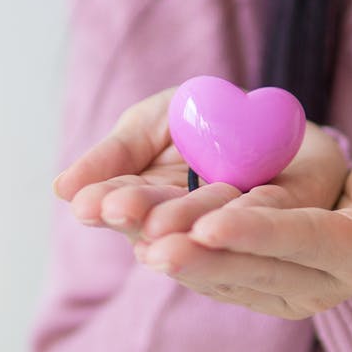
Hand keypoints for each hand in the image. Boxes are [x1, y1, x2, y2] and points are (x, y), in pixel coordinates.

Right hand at [53, 86, 348, 241]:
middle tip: (118, 210)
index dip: (107, 205)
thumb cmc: (205, 122)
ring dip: (186, 227)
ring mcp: (239, 229)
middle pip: (164, 225)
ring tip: (161, 231)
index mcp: (154, 206)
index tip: (87, 204)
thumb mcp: (153, 123)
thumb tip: (61, 189)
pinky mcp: (291, 215)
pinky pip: (269, 215)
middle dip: (142, 215)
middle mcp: (192, 226)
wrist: (279, 120)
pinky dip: (247, 219)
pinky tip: (225, 221)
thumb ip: (116, 154)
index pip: (124, 208)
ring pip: (211, 229)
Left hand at [135, 145, 351, 318]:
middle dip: (199, 255)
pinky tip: (139, 243)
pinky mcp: (261, 293)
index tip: (210, 221)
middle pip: (252, 268)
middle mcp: (317, 286)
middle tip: (149, 240)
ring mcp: (286, 295)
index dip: (257, 232)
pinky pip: (216, 279)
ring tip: (133, 241)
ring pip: (225, 278)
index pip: (303, 241)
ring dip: (177, 261)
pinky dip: (179, 262)